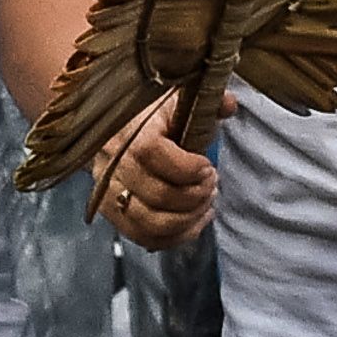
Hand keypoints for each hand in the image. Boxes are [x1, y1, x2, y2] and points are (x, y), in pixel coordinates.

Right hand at [87, 95, 219, 249]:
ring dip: (188, 219)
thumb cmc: (153, 113)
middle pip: (157, 194)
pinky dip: (175, 236)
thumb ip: (206, 102)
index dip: (186, 167)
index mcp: (127, 128)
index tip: (207, 165)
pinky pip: (143, 237)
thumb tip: (228, 103)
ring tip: (206, 202)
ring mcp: (107, 191)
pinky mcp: (110, 211)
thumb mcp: (178, 99)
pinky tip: (195, 220)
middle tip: (212, 183)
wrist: (116, 125)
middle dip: (195, 195)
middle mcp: (111, 162)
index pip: (151, 153)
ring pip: (151, 223)